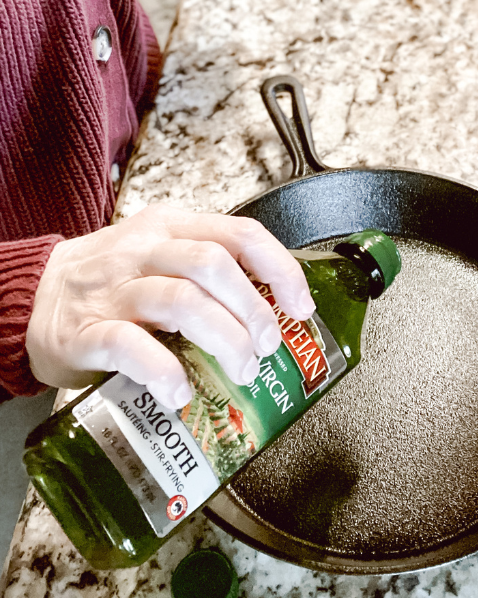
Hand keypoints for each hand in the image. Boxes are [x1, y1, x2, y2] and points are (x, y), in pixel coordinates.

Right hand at [26, 205, 314, 408]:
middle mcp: (145, 250)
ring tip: (242, 370)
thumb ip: (212, 274)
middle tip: (268, 346)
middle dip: (253, 309)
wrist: (34, 296)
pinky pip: (130, 346)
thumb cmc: (114, 280)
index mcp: (174, 228)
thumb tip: (276, 311)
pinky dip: (164, 371)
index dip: (280, 269)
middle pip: (214, 266)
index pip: (240, 234)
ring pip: (181, 301)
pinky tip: (181, 392)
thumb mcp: (164, 256)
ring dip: (224, 339)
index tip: (299, 306)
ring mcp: (115, 289)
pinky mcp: (86, 331)